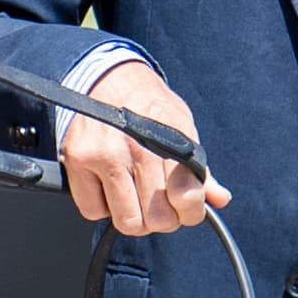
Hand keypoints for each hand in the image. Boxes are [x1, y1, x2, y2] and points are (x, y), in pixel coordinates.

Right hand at [61, 60, 232, 236]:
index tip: (184, 206)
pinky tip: (108, 185)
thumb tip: (220, 199)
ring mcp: (105, 154)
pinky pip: (94, 211)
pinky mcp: (77, 160)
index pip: (187, 196)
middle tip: (157, 202)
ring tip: (134, 195)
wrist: (106, 76)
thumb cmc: (148, 105)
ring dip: (133, 216)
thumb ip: (200, 168)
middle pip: (157, 219)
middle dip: (162, 218)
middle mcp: (138, 146)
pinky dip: (102, 206)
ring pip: (127, 222)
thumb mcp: (182, 126)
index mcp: (171, 137)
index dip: (189, 211)